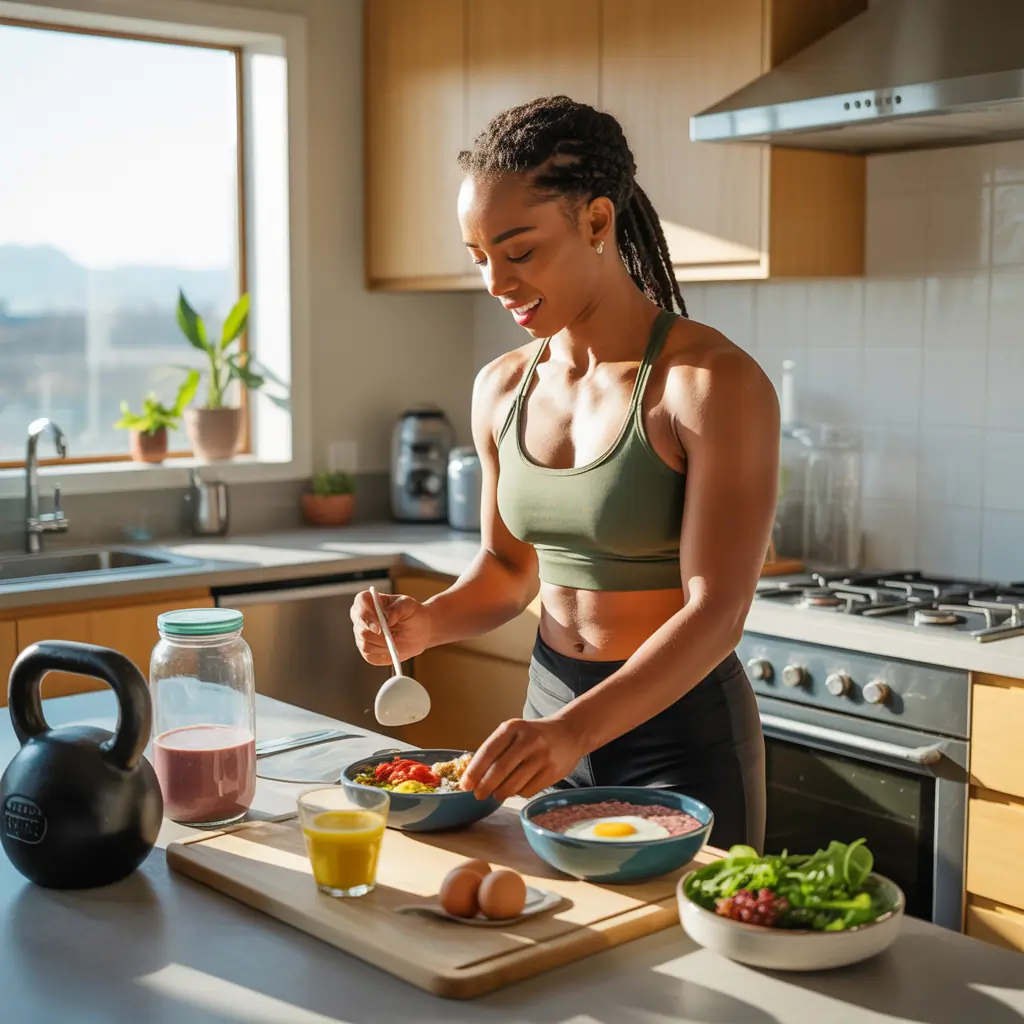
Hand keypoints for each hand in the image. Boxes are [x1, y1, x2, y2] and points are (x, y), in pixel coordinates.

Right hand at [350, 590, 432, 665]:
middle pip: (359, 628)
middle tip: (390, 637)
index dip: (366, 614)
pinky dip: (383, 654)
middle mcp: (361, 618)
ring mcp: (361, 635)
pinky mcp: (366, 650)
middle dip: (375, 636)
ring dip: (383, 645)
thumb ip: (397, 609)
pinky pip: (369, 655)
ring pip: (365, 644)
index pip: (360, 602)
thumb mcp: (408, 606)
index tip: (378, 626)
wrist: (419, 630)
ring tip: (395, 641)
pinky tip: (392, 649)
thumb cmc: (412, 613)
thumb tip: (386, 617)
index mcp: (369, 601)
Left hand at [460, 717, 584, 802]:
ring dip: (500, 794)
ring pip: (513, 785)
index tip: (465, 785)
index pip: (488, 751)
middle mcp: (528, 740)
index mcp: (513, 727)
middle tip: (478, 795)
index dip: (474, 771)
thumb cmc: (534, 735)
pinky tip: (519, 787)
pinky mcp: (553, 772)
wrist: (570, 732)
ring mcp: (542, 757)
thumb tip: (473, 778)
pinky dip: (519, 793)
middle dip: (484, 787)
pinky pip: (528, 791)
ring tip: (497, 794)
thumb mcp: (515, 732)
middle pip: (499, 771)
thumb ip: (496, 750)